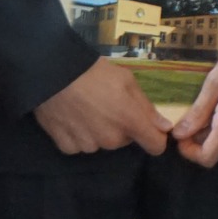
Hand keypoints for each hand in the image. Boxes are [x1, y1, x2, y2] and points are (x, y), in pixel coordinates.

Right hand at [34, 58, 172, 155]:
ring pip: (102, 143)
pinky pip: (81, 146)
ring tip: (87, 108)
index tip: (148, 127)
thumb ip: (146, 106)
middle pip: (125, 141)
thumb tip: (165, 127)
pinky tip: (73, 116)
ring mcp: (88, 145)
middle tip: (108, 105)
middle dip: (122, 127)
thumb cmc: (94, 72)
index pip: (155, 146)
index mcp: (129, 121)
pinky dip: (79, 135)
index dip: (155, 137)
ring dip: (100, 131)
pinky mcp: (67, 147)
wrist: (53, 73)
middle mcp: (111, 139)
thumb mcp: (126, 80)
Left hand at [172, 39, 217, 168]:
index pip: (208, 157)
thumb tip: (179, 134)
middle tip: (193, 110)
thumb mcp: (216, 80)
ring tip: (213, 101)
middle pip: (216, 146)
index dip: (190, 152)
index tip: (181, 135)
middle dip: (199, 135)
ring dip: (214, 128)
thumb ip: (199, 111)